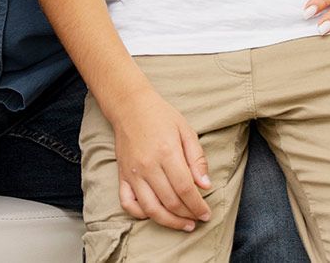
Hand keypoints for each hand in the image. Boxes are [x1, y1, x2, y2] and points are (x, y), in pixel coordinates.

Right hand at [110, 86, 211, 231]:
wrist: (130, 106)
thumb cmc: (161, 116)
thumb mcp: (186, 130)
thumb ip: (197, 159)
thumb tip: (205, 186)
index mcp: (167, 152)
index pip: (185, 189)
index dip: (198, 206)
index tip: (207, 214)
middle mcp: (148, 166)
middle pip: (170, 202)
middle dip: (188, 215)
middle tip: (199, 219)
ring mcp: (132, 173)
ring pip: (151, 209)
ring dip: (170, 222)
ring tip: (184, 224)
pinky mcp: (122, 176)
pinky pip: (128, 204)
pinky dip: (141, 214)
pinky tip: (156, 214)